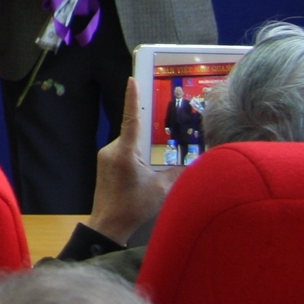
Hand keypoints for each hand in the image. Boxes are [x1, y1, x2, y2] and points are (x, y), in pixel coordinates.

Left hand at [87, 77, 179, 244]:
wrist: (108, 224)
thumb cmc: (133, 207)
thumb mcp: (162, 189)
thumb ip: (179, 172)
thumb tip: (198, 161)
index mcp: (125, 151)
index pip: (131, 119)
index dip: (132, 98)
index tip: (132, 79)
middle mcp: (113, 149)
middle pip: (134, 132)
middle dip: (150, 131)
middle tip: (166, 126)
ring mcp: (106, 155)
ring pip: (130, 143)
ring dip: (144, 147)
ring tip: (157, 157)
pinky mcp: (105, 163)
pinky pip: (124, 151)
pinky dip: (136, 154)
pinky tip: (146, 168)